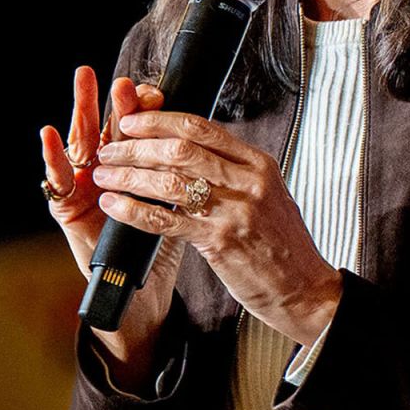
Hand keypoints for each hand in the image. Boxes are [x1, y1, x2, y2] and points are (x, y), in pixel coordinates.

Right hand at [41, 69, 183, 384]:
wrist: (144, 296)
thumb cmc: (167, 246)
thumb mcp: (183, 202)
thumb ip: (185, 170)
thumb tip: (202, 134)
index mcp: (139, 166)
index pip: (140, 129)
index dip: (146, 108)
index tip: (154, 89)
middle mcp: (109, 173)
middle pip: (108, 128)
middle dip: (113, 101)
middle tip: (117, 77)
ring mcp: (85, 190)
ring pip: (80, 143)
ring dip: (81, 111)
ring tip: (81, 82)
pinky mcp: (68, 213)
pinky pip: (57, 183)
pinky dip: (52, 158)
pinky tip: (49, 135)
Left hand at [93, 110, 342, 347]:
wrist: (305, 289)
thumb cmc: (281, 243)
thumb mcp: (266, 194)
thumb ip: (232, 171)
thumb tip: (187, 149)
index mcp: (258, 163)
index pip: (201, 127)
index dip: (160, 120)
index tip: (132, 120)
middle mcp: (248, 181)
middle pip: (180, 149)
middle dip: (137, 146)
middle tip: (110, 149)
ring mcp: (235, 211)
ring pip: (169, 180)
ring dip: (129, 175)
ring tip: (104, 175)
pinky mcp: (220, 242)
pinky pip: (166, 219)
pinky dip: (134, 210)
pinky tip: (114, 206)